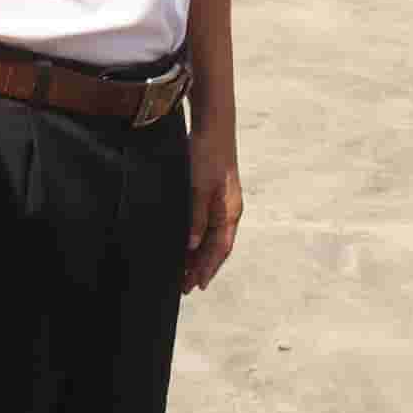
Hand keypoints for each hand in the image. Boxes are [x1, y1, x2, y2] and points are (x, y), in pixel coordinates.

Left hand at [183, 128, 241, 294]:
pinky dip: (197, 239)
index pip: (220, 248)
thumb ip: (196, 217)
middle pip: (216, 246)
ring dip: (198, 255)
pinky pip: (206, 225)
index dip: (209, 268)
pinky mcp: (212, 193)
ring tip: (183, 271)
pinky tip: (186, 244)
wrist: (213, 126)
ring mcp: (221, 202)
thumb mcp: (199, 187)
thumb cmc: (207, 155)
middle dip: (202, 267)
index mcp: (229, 211)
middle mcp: (228, 210)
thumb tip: (192, 246)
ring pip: (211, 237)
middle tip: (185, 286)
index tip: (196, 286)